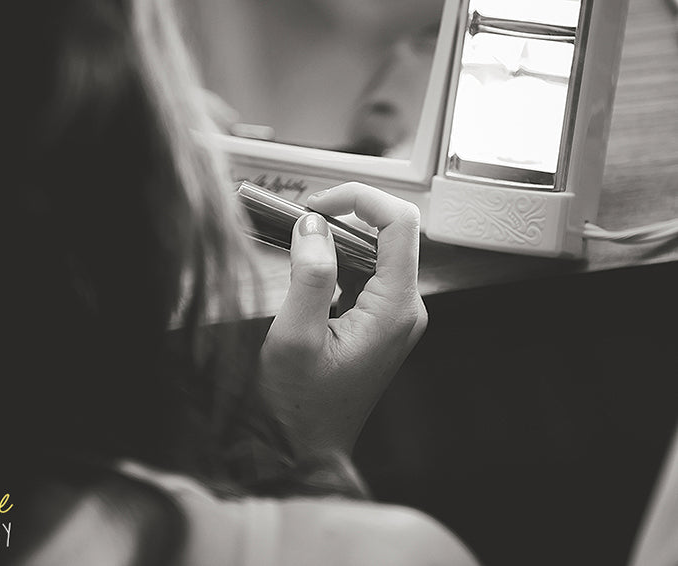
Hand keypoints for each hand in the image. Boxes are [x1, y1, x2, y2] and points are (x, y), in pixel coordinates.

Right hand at [259, 182, 426, 459]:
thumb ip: (309, 275)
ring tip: (298, 241)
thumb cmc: (299, 404)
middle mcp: (405, 309)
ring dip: (339, 239)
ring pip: (377, 252)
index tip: (316, 205)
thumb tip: (313, 225)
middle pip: (391, 233)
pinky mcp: (379, 323)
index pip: (400, 224)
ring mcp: (395, 317)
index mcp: (395, 310)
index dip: (360, 199)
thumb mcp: (295, 337)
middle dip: (346, 216)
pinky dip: (338, 261)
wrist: (306, 446)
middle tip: (300, 220)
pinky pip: (366, 275)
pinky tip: (308, 269)